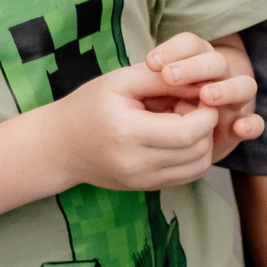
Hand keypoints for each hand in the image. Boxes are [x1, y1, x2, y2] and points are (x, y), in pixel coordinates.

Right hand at [42, 59, 228, 191]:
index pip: (188, 131)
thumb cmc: (89, 106)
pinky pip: (189, 175)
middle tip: (189, 106)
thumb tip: (204, 83)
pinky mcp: (147, 187)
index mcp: (127, 133)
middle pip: (198, 149)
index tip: (200, 95)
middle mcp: (135, 164)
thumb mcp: (122, 80)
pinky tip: (178, 138)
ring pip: (199, 165)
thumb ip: (164, 78)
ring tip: (183, 122)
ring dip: (203, 141)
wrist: (59, 146)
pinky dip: (194, 156)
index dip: (206, 111)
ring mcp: (142, 181)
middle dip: (206, 125)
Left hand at [145, 32, 260, 161]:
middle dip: (194, 68)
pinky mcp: (239, 127)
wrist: (167, 139)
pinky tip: (239, 128)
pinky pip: (254, 123)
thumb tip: (155, 76)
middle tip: (170, 77)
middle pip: (216, 62)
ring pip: (244, 86)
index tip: (151, 63)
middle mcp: (219, 76)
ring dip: (228, 89)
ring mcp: (233, 101)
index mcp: (194, 61)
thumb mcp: (146, 92)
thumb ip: (151, 83)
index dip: (174, 50)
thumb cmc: (149, 109)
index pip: (191, 44)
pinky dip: (251, 124)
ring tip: (207, 97)